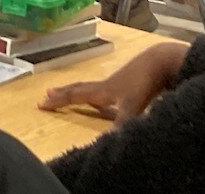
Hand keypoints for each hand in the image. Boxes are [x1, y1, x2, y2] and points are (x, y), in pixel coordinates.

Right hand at [40, 41, 188, 122]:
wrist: (164, 61)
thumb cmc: (145, 81)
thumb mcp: (132, 105)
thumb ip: (121, 123)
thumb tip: (106, 142)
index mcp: (103, 90)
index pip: (75, 95)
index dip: (58, 101)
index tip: (41, 103)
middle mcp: (107, 85)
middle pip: (80, 89)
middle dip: (63, 93)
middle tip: (48, 94)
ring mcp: (118, 83)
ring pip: (92, 88)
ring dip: (78, 92)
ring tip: (69, 93)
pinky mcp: (130, 83)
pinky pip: (105, 90)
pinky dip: (97, 96)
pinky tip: (105, 99)